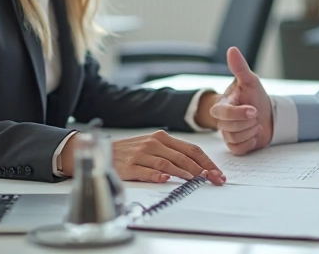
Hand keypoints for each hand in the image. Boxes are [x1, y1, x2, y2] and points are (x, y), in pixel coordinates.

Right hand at [61, 130, 224, 184]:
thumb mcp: (154, 146)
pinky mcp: (129, 165)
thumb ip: (173, 154)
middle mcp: (153, 143)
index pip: (191, 149)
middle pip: (182, 157)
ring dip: (184, 173)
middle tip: (213, 180)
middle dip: (201, 170)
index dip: (206, 161)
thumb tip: (198, 167)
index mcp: (162, 137)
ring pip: (167, 163)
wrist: (102, 150)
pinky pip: (145, 170)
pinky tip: (166, 179)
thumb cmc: (132, 150)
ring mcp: (141, 154)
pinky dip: (156, 175)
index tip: (217, 173)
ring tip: (197, 180)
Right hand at [209, 47, 272, 154]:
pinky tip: (254, 134)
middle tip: (255, 115)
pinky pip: (239, 150)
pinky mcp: (235, 145)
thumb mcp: (250, 81)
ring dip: (251, 131)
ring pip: (234, 139)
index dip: (238, 113)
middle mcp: (223, 120)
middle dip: (247, 122)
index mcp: (223, 104)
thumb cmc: (256, 97)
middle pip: (228, 127)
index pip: (222, 112)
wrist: (268, 114)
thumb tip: (232, 50)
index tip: (253, 110)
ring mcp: (228, 134)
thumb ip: (240, 67)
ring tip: (256, 123)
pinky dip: (250, 143)